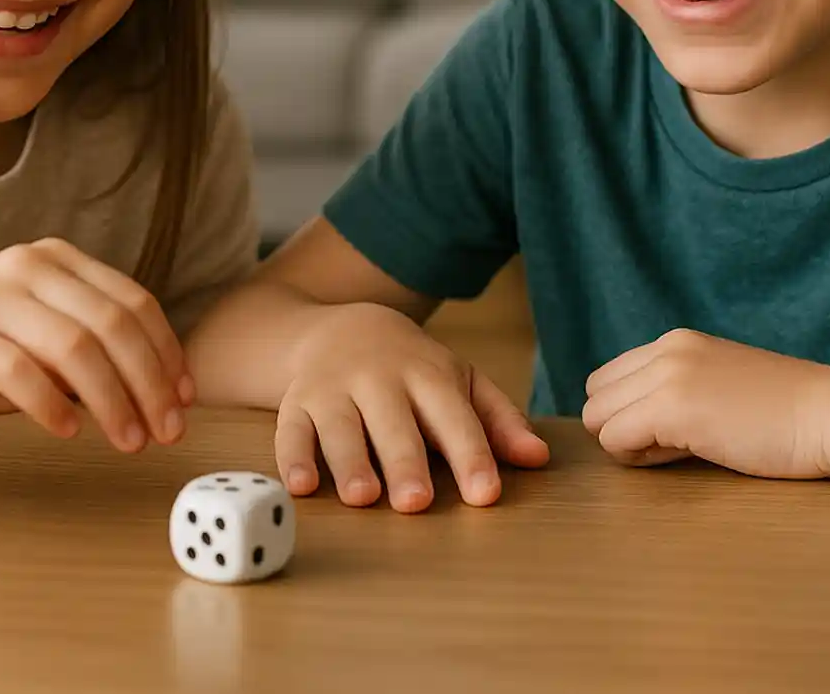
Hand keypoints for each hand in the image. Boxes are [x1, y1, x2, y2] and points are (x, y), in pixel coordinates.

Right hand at [0, 238, 192, 452]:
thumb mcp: (42, 348)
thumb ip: (93, 355)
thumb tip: (164, 391)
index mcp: (55, 260)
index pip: (133, 302)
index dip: (167, 353)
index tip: (185, 400)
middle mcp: (26, 265)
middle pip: (112, 324)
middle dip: (149, 382)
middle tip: (166, 432)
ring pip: (74, 346)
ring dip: (112, 401)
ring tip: (128, 441)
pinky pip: (18, 369)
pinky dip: (51, 405)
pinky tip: (66, 431)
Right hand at [275, 302, 549, 511]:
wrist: (342, 326)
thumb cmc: (412, 369)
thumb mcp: (459, 382)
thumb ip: (498, 420)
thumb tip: (538, 458)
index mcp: (427, 374)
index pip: (453, 416)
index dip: (471, 454)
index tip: (485, 493)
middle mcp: (378, 378)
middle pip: (393, 423)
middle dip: (405, 462)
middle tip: (416, 503)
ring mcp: (333, 389)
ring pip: (340, 426)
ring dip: (350, 461)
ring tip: (363, 498)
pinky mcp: (296, 404)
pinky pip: (291, 430)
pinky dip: (292, 458)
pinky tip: (301, 487)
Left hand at [581, 330, 829, 479]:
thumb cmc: (787, 414)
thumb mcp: (721, 384)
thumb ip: (677, 389)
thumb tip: (630, 422)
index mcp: (676, 342)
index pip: (611, 378)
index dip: (630, 412)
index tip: (671, 431)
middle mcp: (666, 350)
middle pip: (596, 395)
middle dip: (621, 427)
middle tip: (671, 446)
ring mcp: (668, 376)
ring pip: (597, 417)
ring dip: (627, 444)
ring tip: (678, 451)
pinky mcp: (672, 408)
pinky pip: (614, 439)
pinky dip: (637, 459)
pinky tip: (684, 456)